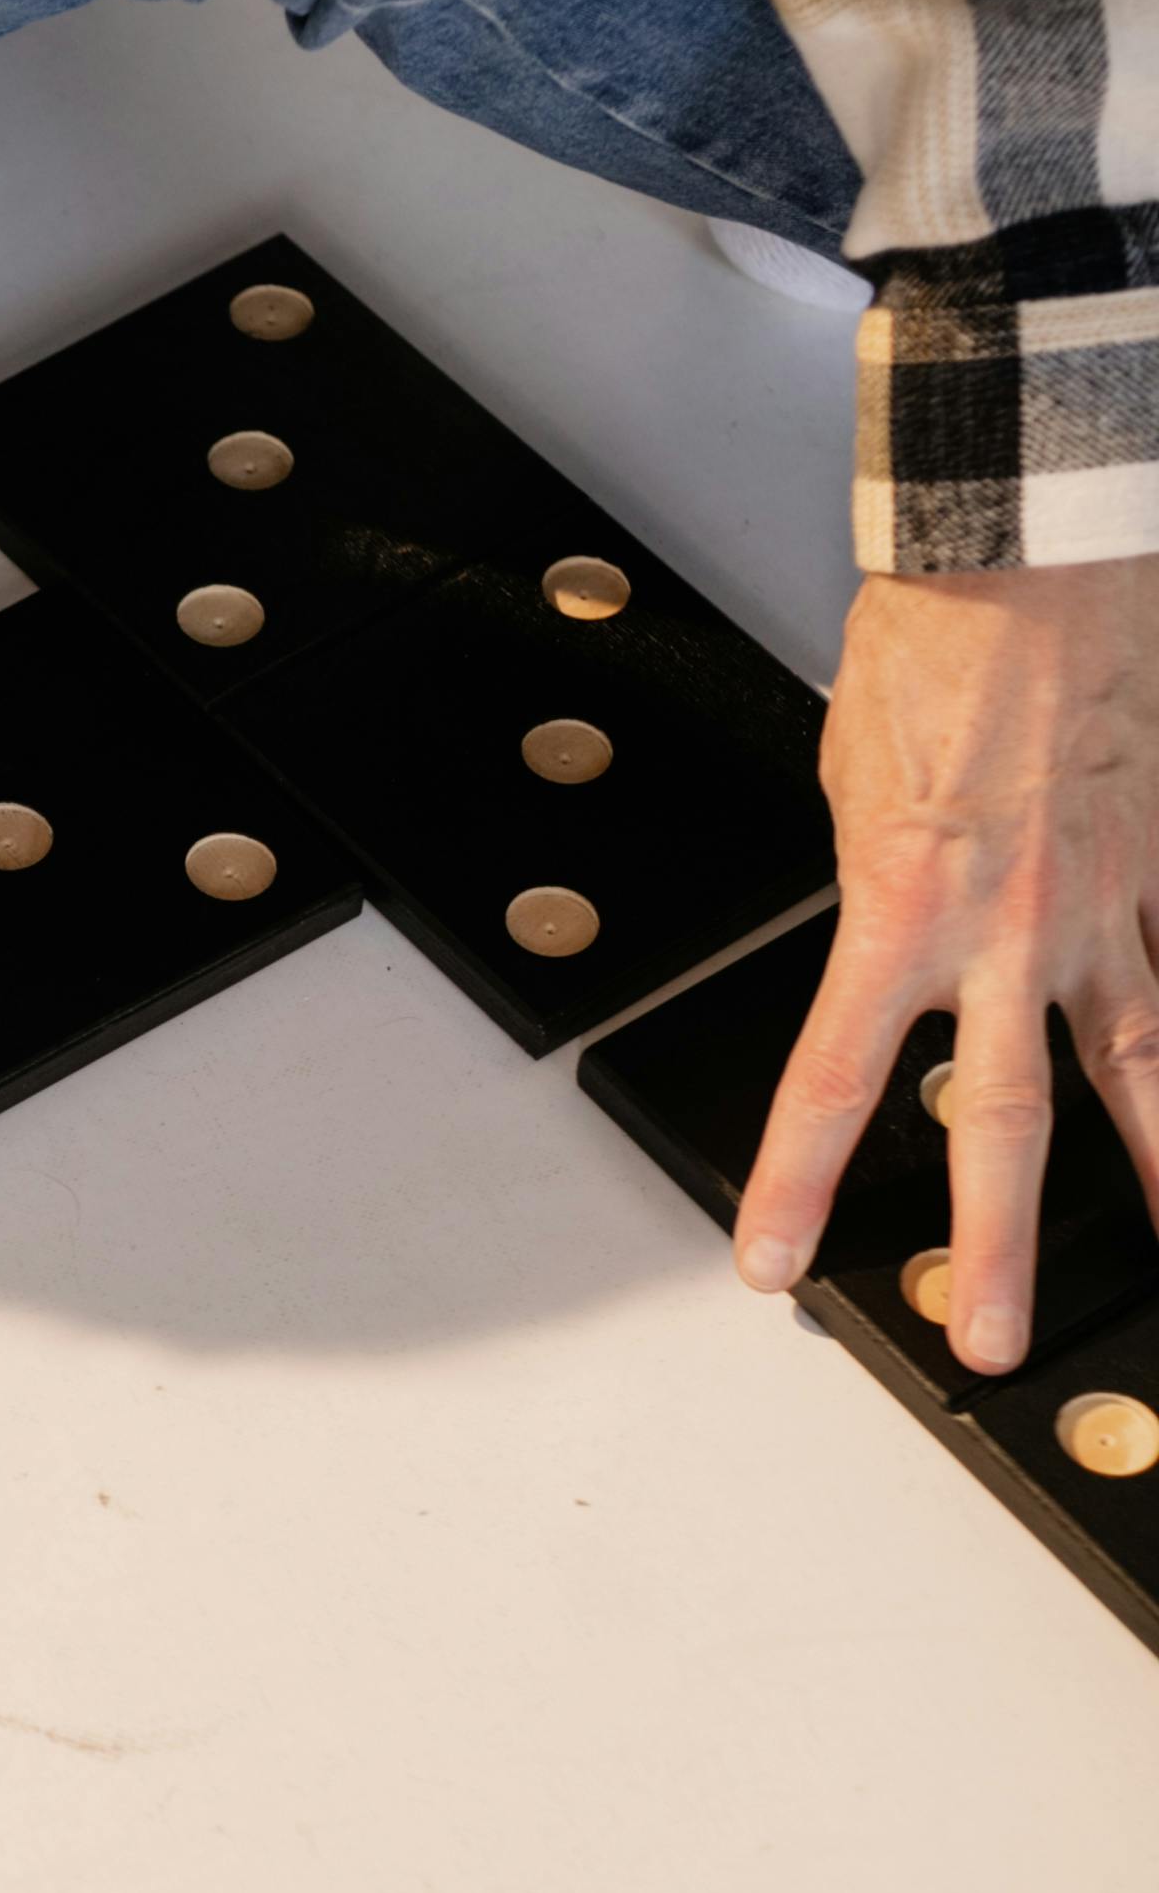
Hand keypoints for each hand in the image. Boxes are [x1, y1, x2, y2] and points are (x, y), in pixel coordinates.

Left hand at [734, 562, 1158, 1367]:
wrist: (1031, 555)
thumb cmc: (932, 644)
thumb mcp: (854, 776)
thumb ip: (878, 875)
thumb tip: (895, 926)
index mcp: (901, 907)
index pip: (833, 1078)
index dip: (795, 1181)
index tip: (771, 1260)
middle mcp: (1009, 928)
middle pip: (1003, 1122)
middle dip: (994, 1243)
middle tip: (988, 1337)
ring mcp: (1106, 903)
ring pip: (1143, 1069)